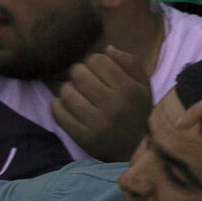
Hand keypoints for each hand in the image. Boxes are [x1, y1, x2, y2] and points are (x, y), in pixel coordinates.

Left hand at [51, 45, 150, 161]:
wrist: (137, 152)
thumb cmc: (137, 113)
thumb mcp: (144, 87)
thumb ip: (130, 63)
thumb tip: (107, 48)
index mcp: (130, 91)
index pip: (97, 60)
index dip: (94, 61)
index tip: (98, 70)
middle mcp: (114, 107)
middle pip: (78, 73)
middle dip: (79, 73)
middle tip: (85, 81)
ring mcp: (97, 124)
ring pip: (66, 92)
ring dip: (68, 89)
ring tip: (78, 94)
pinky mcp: (83, 138)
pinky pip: (58, 112)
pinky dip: (58, 105)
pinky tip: (68, 106)